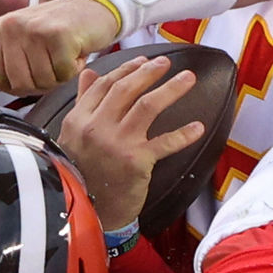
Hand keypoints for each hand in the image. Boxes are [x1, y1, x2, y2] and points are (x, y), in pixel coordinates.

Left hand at [0, 0, 119, 95]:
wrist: (93, 7)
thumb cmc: (59, 28)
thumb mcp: (22, 40)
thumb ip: (7, 61)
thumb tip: (0, 87)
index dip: (19, 87)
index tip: (32, 76)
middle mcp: (11, 26)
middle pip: (20, 84)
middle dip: (41, 85)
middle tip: (52, 67)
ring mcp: (34, 29)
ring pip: (43, 81)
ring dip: (59, 76)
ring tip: (63, 54)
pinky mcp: (58, 34)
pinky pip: (63, 74)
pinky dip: (74, 70)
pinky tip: (74, 51)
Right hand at [56, 56, 204, 230]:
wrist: (89, 211)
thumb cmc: (82, 172)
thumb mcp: (73, 134)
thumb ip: (83, 102)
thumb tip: (88, 72)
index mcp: (79, 119)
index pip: (104, 85)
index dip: (126, 69)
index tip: (143, 61)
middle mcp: (96, 127)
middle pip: (126, 90)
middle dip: (149, 72)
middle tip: (167, 62)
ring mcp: (117, 144)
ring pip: (147, 106)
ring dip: (170, 90)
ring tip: (187, 79)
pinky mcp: (136, 162)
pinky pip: (165, 143)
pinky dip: (183, 135)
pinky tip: (198, 127)